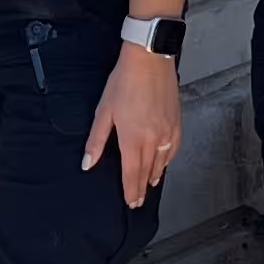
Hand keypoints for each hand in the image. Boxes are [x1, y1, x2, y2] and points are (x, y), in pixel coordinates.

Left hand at [83, 42, 184, 207]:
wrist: (149, 60)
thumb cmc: (124, 82)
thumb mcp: (104, 111)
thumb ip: (97, 140)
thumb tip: (87, 163)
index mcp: (133, 138)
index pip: (131, 173)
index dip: (130, 190)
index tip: (130, 202)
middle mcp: (153, 139)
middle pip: (147, 171)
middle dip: (141, 188)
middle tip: (138, 202)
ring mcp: (167, 131)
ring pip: (162, 162)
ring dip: (154, 176)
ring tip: (149, 185)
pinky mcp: (176, 122)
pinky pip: (173, 149)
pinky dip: (168, 160)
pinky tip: (164, 163)